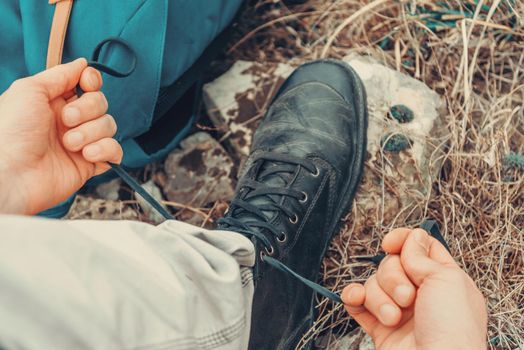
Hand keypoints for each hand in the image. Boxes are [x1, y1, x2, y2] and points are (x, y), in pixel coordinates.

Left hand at [0, 58, 122, 214]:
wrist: (10, 174)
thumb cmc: (10, 131)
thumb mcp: (29, 89)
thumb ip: (59, 75)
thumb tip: (82, 63)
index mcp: (53, 102)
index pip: (86, 85)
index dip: (92, 82)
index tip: (87, 83)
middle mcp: (69, 121)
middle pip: (100, 103)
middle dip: (88, 109)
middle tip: (66, 120)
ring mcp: (81, 142)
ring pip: (109, 125)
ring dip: (91, 132)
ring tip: (68, 144)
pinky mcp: (91, 164)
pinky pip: (115, 151)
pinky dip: (106, 150)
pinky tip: (87, 155)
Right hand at [342, 228, 486, 349]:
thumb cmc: (453, 330)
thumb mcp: (446, 279)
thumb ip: (421, 255)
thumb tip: (412, 236)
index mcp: (444, 280)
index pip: (419, 247)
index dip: (403, 240)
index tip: (390, 243)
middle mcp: (422, 293)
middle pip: (392, 264)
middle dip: (393, 277)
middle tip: (407, 297)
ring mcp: (399, 310)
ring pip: (374, 283)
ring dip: (380, 298)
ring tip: (394, 317)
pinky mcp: (380, 327)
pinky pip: (358, 303)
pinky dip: (354, 298)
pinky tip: (356, 299)